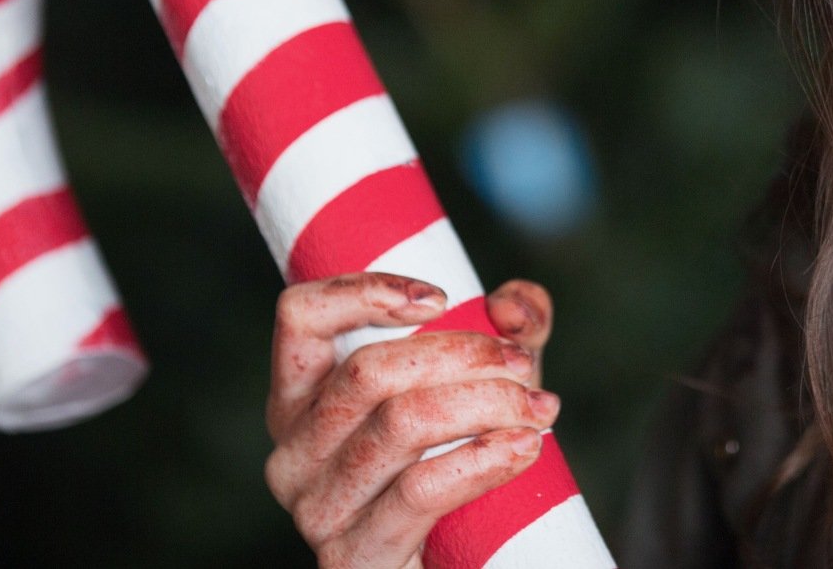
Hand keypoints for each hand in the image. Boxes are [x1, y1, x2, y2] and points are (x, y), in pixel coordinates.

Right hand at [263, 273, 559, 567]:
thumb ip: (509, 331)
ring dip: (485, 404)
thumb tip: (512, 305)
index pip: (301, 317)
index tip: (442, 298)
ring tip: (540, 409)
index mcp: (302, 399)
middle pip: (367, 371)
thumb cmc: (463, 465)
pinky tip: (523, 448)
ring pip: (399, 424)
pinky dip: (481, 459)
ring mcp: (317, 509)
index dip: (364, 291)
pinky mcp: (352, 558)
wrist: (464, 565)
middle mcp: (292, 451)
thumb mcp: (487, 385)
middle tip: (523, 364)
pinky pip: (419, 490)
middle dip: (462, 356)